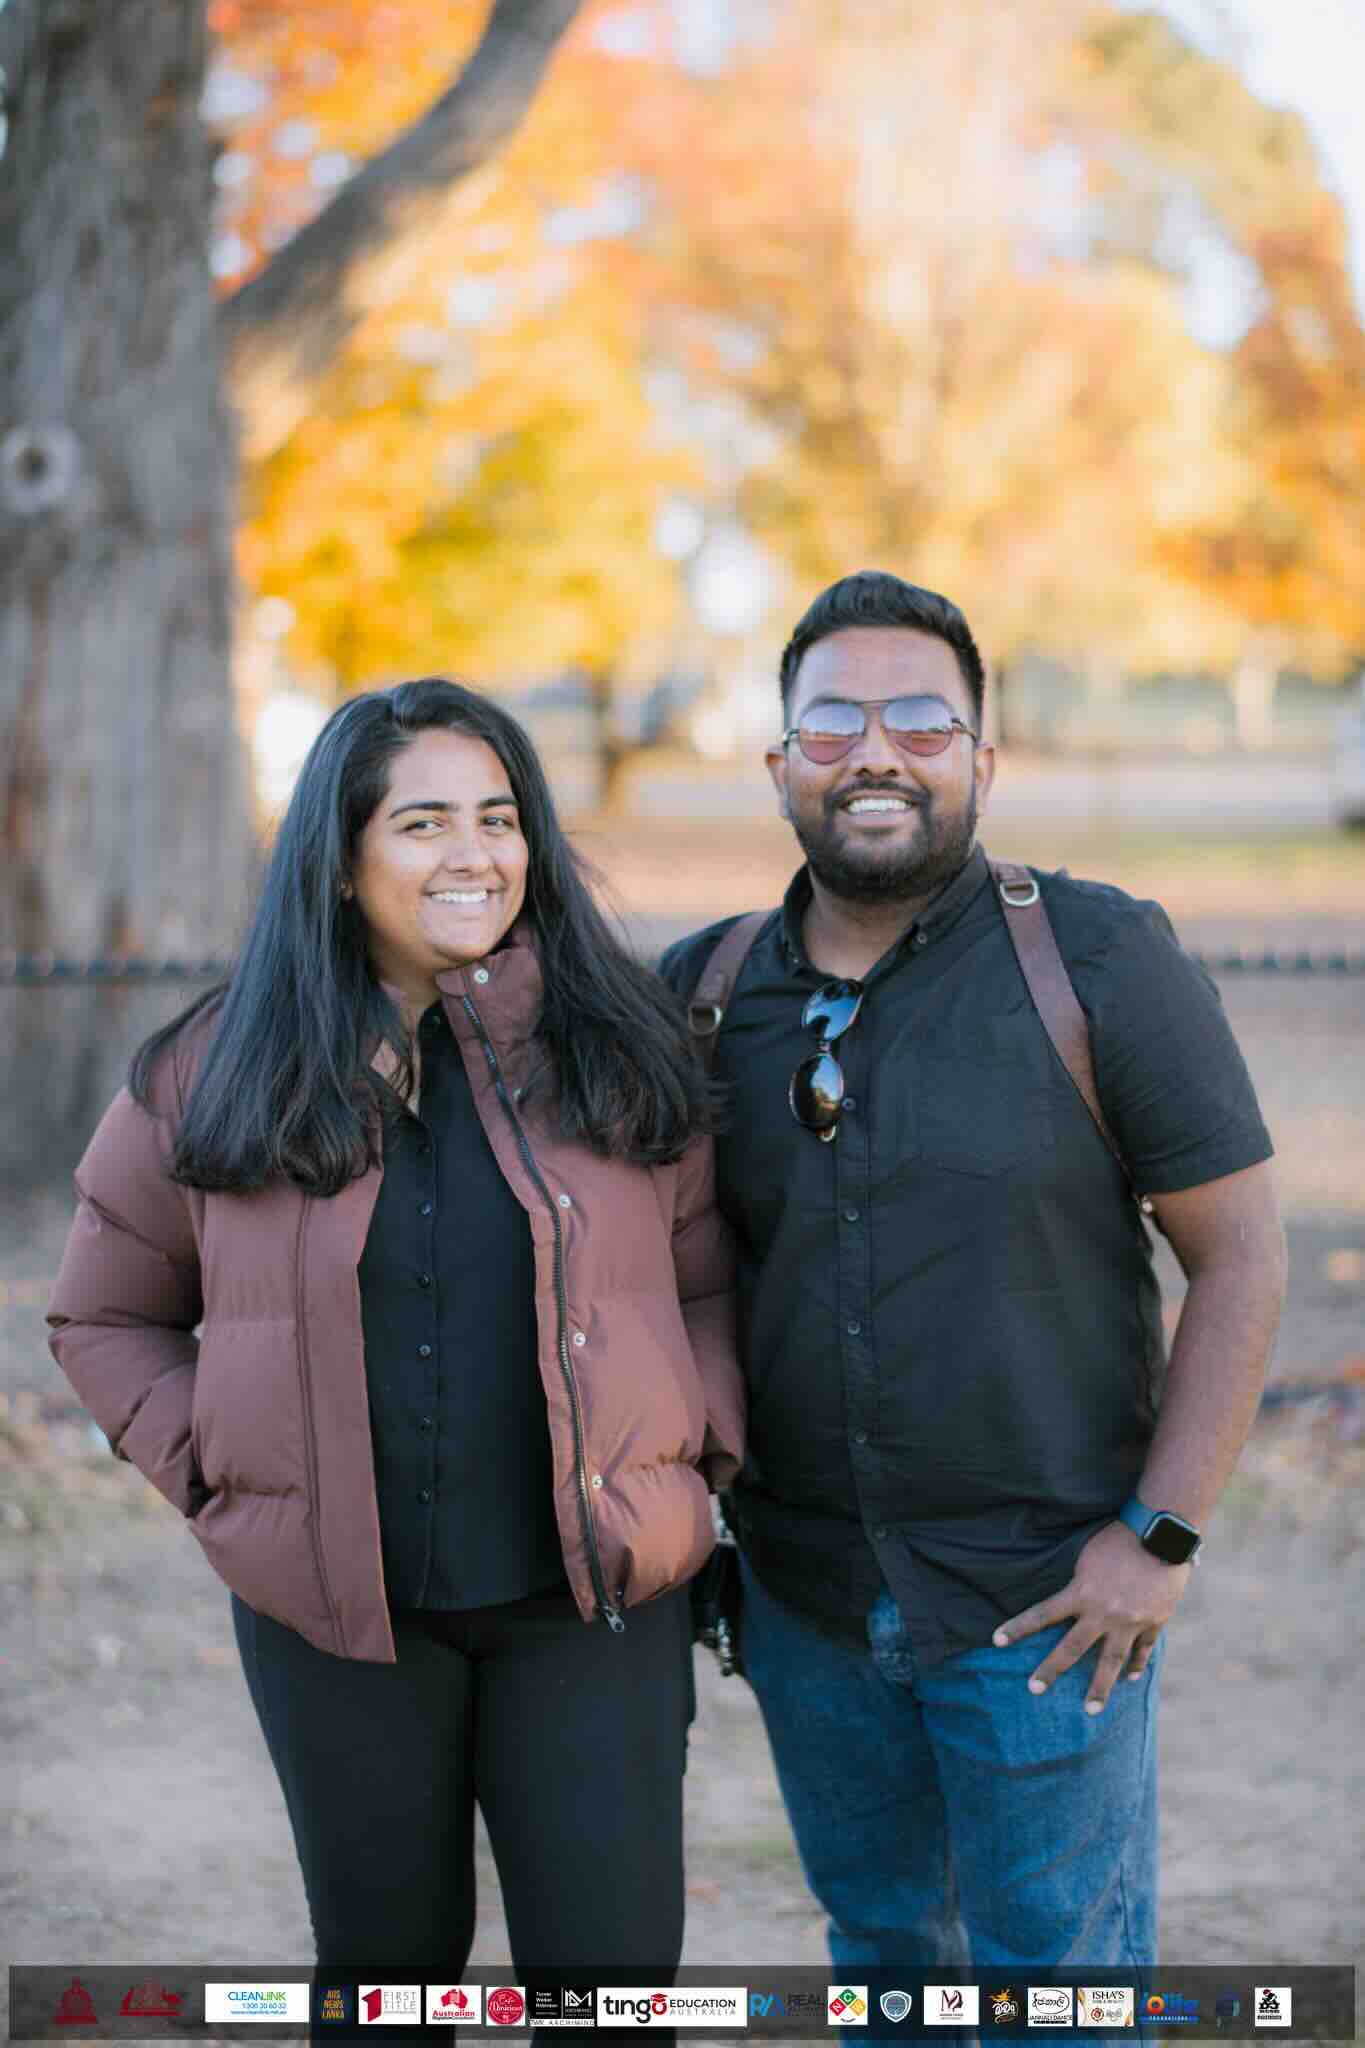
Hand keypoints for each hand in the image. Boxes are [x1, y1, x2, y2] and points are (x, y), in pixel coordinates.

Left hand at [992, 1521, 1190, 1713]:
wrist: (1162, 1536)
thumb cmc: (1119, 1537)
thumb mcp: (1087, 1556)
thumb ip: (1078, 1583)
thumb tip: (1068, 1600)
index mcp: (1082, 1593)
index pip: (1042, 1614)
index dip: (1018, 1628)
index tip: (996, 1641)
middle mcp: (1103, 1613)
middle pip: (1072, 1648)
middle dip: (1051, 1670)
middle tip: (1033, 1689)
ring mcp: (1130, 1621)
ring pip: (1111, 1662)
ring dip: (1100, 1688)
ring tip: (1091, 1710)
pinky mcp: (1154, 1622)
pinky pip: (1143, 1649)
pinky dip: (1138, 1664)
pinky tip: (1131, 1678)